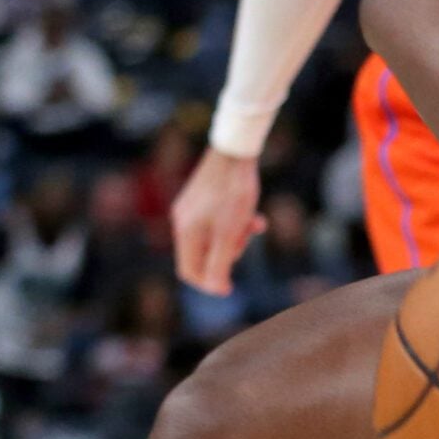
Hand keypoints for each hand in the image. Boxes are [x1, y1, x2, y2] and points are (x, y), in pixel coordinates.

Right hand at [171, 147, 265, 294]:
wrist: (236, 149)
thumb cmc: (233, 192)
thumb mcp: (229, 233)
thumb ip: (220, 263)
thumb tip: (215, 290)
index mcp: (184, 232)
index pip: (189, 271)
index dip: (209, 283)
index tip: (231, 288)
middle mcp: (182, 220)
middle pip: (202, 254)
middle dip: (228, 253)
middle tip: (246, 238)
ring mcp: (191, 207)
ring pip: (213, 236)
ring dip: (236, 236)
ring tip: (254, 224)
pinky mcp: (202, 195)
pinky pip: (218, 219)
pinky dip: (236, 222)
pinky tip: (256, 218)